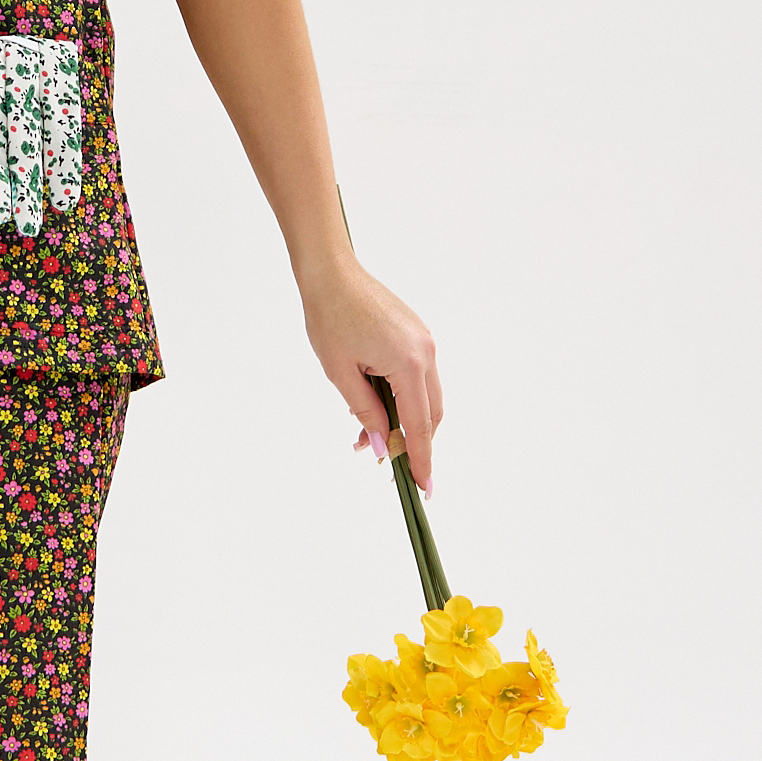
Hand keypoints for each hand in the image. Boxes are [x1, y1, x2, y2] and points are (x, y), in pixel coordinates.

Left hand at [302, 254, 443, 491]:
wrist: (332, 274)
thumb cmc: (329, 318)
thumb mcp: (341, 373)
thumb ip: (364, 412)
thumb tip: (379, 445)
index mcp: (409, 364)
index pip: (420, 425)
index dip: (421, 458)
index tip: (425, 487)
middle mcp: (427, 353)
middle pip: (431, 414)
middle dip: (413, 443)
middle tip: (388, 465)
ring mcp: (426, 342)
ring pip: (427, 397)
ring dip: (406, 420)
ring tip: (367, 435)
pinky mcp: (419, 335)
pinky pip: (419, 377)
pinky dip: (405, 397)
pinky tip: (377, 405)